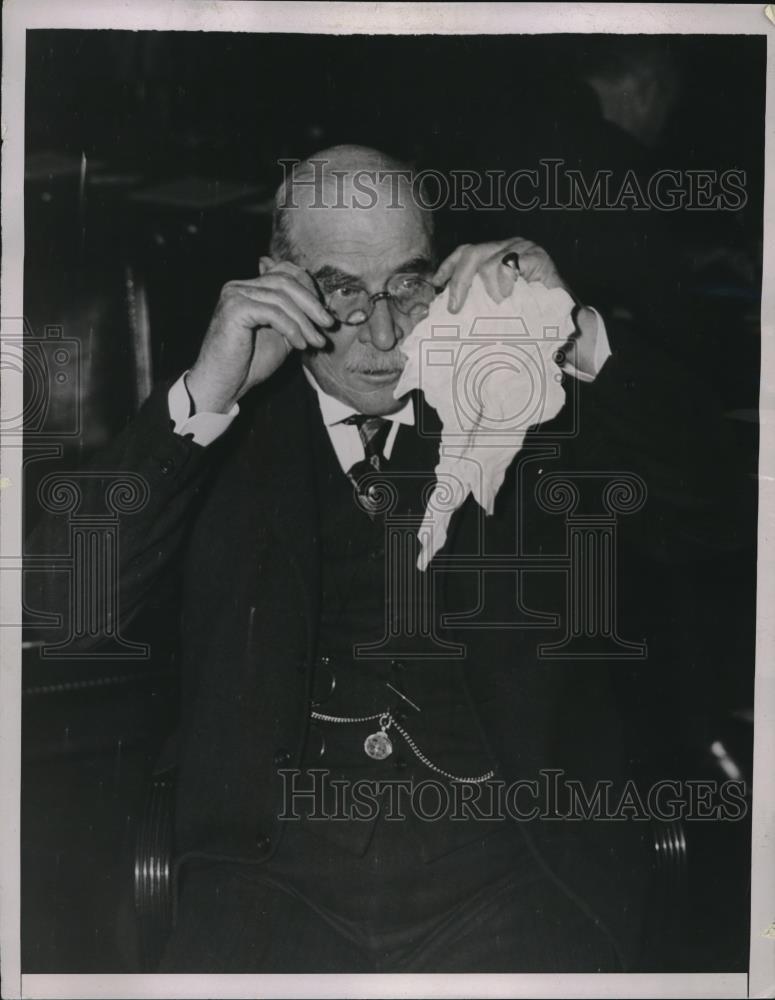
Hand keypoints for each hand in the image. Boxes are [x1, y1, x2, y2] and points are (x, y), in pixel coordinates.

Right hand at [186, 259, 332, 412]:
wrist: (223, 384)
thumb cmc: (249, 363)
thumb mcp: (281, 334)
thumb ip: (294, 315)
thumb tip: (319, 303)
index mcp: (248, 287)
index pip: (285, 272)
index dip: (309, 288)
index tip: (324, 314)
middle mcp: (239, 286)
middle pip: (285, 280)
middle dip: (312, 303)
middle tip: (329, 325)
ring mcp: (234, 295)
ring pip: (282, 298)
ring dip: (305, 321)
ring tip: (316, 342)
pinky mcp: (234, 309)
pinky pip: (273, 313)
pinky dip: (292, 329)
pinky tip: (300, 346)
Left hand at [432, 237, 570, 313]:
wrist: (564, 320)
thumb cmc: (529, 314)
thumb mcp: (497, 304)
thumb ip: (477, 297)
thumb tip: (446, 306)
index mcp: (497, 254)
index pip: (466, 251)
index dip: (449, 266)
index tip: (436, 282)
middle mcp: (509, 246)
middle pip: (473, 253)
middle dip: (459, 280)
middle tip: (455, 307)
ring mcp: (524, 249)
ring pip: (490, 259)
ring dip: (487, 286)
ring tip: (495, 303)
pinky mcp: (538, 257)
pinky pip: (511, 263)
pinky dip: (504, 280)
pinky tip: (506, 295)